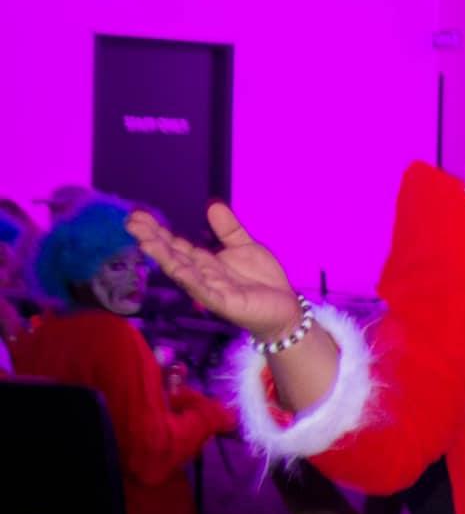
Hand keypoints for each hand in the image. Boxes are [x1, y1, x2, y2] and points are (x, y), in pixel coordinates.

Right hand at [128, 204, 302, 339]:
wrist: (283, 308)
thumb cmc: (262, 280)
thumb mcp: (246, 246)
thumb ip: (228, 229)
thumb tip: (212, 205)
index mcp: (205, 262)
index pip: (176, 244)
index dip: (158, 231)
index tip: (138, 216)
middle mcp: (202, 275)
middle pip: (173, 255)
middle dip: (153, 239)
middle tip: (132, 222)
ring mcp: (210, 290)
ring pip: (183, 272)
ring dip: (164, 258)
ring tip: (145, 242)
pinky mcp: (224, 303)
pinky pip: (204, 291)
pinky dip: (191, 280)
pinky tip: (178, 270)